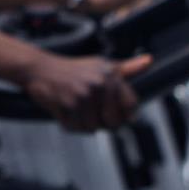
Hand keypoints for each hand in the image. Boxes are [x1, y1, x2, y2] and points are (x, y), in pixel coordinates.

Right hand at [22, 53, 150, 130]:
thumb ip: (127, 68)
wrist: (40, 69)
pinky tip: (67, 112)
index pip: (131, 105)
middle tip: (92, 112)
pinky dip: (72, 125)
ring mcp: (84, 96)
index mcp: (111, 74)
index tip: (115, 113)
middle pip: (114, 122)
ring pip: (94, 128)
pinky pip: (78, 128)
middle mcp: (100, 84)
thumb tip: (148, 61)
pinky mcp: (69, 106)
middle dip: (103, 122)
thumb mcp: (102, 65)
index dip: (125, 114)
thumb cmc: (73, 69)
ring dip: (85, 124)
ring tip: (77, 110)